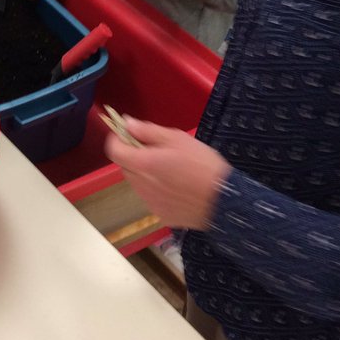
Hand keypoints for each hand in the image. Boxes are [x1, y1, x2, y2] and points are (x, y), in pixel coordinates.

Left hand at [104, 117, 230, 229]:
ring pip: (138, 183)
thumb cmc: (203, 165)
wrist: (226, 201)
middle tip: (156, 151)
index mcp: (143, 164)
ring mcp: (150, 203)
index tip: (128, 134)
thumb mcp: (178, 139)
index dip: (117, 139)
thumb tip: (127, 124)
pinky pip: (151, 198)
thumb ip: (148, 131)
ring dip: (145, 174)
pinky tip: (177, 188)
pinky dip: (157, 191)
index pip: (113, 151)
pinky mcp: (161, 215)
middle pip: (125, 167)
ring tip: (170, 170)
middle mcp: (141, 186)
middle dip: (134, 156)